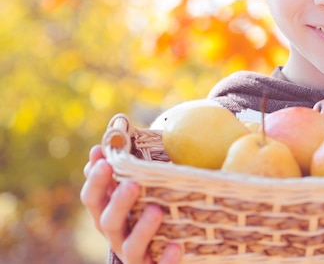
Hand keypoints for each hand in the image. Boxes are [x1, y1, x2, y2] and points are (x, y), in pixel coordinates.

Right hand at [80, 145, 181, 263]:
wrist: (166, 247)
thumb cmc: (148, 205)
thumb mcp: (137, 185)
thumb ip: (127, 163)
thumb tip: (117, 128)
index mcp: (107, 212)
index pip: (92, 198)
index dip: (95, 180)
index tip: (103, 159)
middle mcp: (116, 235)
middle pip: (107, 221)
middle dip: (118, 202)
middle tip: (132, 183)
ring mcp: (134, 255)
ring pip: (130, 247)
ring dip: (142, 229)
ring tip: (156, 210)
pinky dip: (166, 259)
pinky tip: (176, 246)